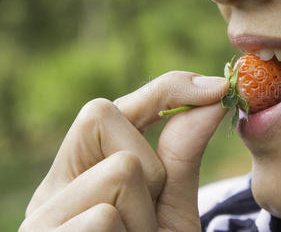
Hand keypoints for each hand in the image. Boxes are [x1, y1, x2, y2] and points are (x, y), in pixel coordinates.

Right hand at [19, 71, 228, 231]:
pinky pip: (107, 216)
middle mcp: (52, 189)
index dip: (164, 89)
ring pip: (120, 170)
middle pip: (102, 115)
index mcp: (79, 175)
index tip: (214, 87)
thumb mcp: (170, 209)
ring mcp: (41, 218)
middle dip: (148, 163)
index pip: (111, 107)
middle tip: (147, 212)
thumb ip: (181, 156)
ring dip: (146, 215)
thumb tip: (210, 98)